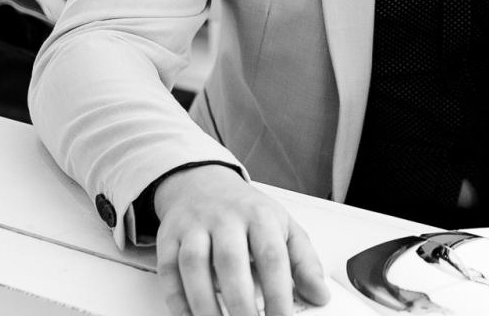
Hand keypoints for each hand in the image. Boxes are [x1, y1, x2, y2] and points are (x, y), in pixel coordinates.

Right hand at [153, 164, 329, 315]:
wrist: (203, 183)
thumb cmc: (246, 212)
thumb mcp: (283, 227)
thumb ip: (304, 262)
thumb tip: (321, 295)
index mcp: (259, 216)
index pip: (271, 256)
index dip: (277, 293)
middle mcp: (225, 218)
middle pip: (231, 262)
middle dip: (240, 303)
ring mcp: (194, 226)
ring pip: (194, 265)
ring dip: (205, 305)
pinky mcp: (168, 237)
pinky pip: (169, 271)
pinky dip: (177, 300)